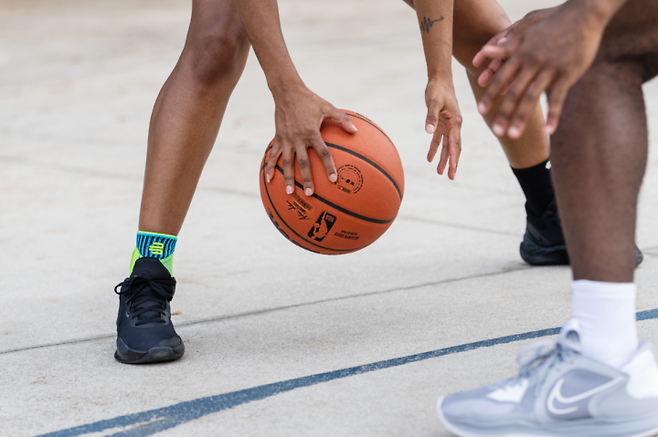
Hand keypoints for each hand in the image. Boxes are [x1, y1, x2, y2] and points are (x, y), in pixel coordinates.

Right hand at [265, 83, 356, 194]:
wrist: (287, 91)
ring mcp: (287, 139)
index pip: (322, 152)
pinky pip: (273, 155)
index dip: (328, 166)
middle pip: (304, 162)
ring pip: (287, 162)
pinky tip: (269, 180)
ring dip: (288, 178)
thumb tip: (355, 132)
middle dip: (307, 179)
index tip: (333, 179)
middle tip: (310, 193)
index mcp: (312, 132)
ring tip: (290, 192)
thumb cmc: (310, 100)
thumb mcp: (328, 107)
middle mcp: (298, 138)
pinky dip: (270, 167)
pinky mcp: (278, 138)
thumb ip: (342, 119)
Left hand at [424, 78, 461, 179]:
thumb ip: (431, 117)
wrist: (439, 79)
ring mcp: (449, 125)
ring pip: (447, 146)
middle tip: (451, 177)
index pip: (455, 143)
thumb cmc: (438, 89)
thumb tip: (429, 131)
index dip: (454, 157)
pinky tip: (429, 158)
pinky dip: (435, 148)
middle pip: (454, 148)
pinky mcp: (441, 124)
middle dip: (452, 163)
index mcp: (456, 121)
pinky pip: (439, 140)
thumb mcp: (433, 102)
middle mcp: (454, 125)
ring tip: (439, 172)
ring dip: (444, 159)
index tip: (453, 169)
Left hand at [473, 2, 606, 137]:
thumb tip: (484, 51)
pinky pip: (558, 98)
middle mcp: (532, 62)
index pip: (501, 78)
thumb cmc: (552, 24)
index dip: (491, 95)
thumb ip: (506, 46)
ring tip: (513, 135)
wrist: (583, 15)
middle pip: (514, 91)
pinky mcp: (567, 74)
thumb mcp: (526, 32)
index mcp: (521, 54)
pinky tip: (549, 131)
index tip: (481, 111)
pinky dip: (553, 115)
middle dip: (504, 113)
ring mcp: (550, 69)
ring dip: (521, 118)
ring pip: (532, 97)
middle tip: (495, 131)